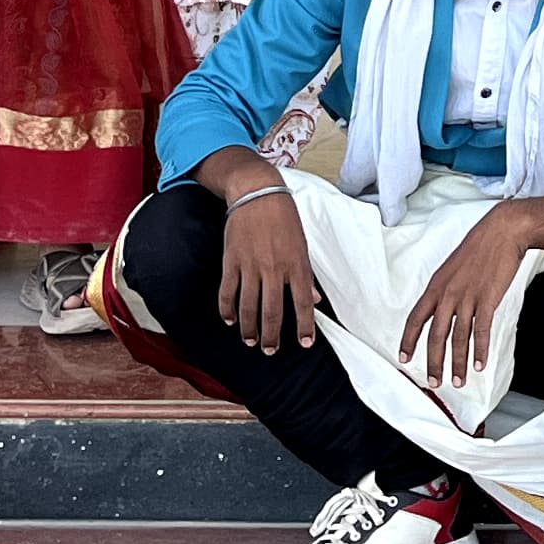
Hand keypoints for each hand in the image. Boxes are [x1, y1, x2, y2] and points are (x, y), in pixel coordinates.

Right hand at [216, 181, 319, 353]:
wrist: (257, 192)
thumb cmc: (284, 217)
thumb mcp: (302, 244)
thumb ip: (306, 275)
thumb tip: (316, 300)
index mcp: (296, 264)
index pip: (303, 303)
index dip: (305, 326)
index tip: (305, 344)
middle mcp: (274, 268)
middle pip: (273, 311)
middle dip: (271, 336)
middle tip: (270, 350)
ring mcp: (251, 265)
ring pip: (249, 307)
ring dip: (249, 328)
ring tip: (250, 341)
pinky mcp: (231, 261)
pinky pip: (228, 292)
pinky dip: (227, 309)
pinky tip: (230, 320)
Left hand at [400, 202, 536, 391]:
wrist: (503, 231)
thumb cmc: (480, 247)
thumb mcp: (453, 267)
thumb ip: (445, 289)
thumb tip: (443, 309)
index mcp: (436, 285)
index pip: (416, 319)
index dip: (408, 341)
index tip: (404, 358)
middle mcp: (448, 294)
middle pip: (435, 335)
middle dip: (434, 363)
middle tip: (435, 382)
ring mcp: (467, 297)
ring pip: (458, 338)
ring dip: (458, 363)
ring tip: (458, 380)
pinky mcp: (487, 299)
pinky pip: (481, 331)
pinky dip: (479, 351)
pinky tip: (479, 364)